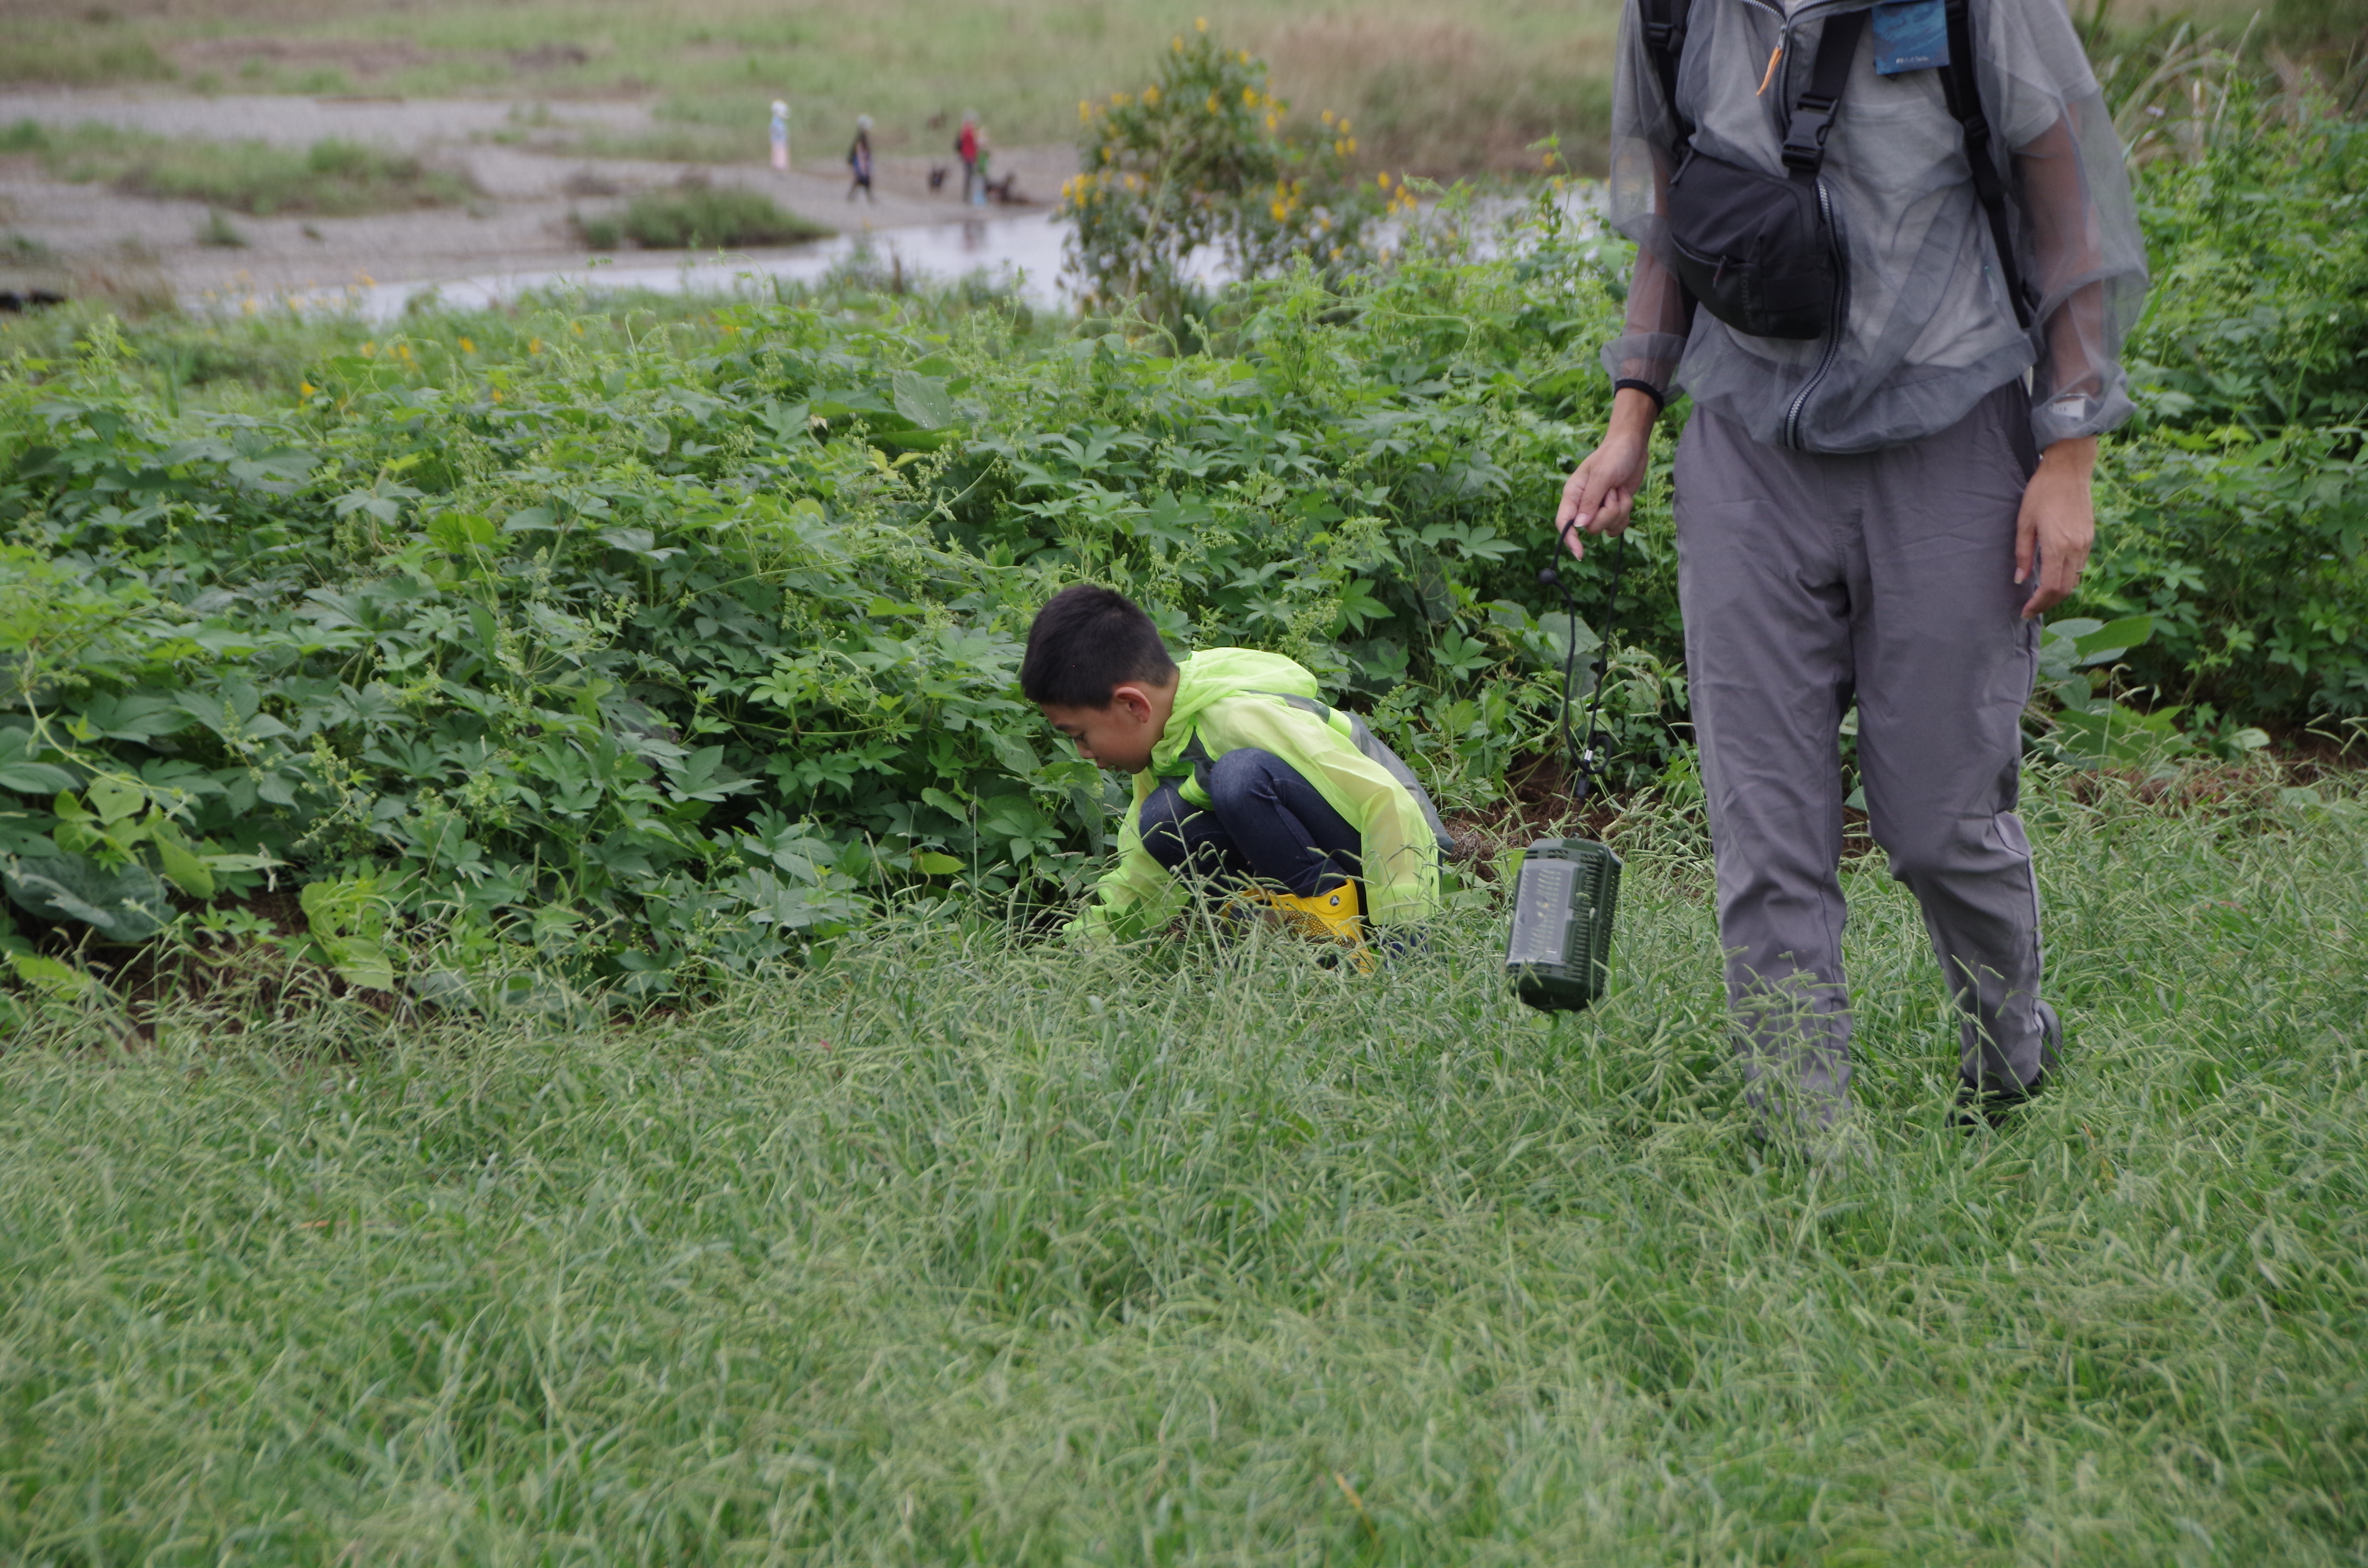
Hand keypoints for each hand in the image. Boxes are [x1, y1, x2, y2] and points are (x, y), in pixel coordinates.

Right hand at [1553, 387, 1658, 558]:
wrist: (1631, 446)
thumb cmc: (1613, 456)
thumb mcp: (1602, 476)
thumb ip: (1589, 501)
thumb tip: (1579, 525)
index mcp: (1573, 494)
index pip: (1564, 523)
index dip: (1570, 539)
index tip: (1580, 553)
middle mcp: (1583, 504)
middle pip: (1591, 528)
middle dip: (1607, 514)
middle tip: (1612, 493)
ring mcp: (1599, 508)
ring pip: (1607, 527)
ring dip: (1619, 511)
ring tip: (1619, 490)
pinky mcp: (1613, 509)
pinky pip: (1617, 526)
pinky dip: (1625, 514)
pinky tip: (1624, 497)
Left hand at [2015, 436, 2097, 617]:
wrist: (2069, 470)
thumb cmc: (2041, 492)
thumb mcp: (2024, 522)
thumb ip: (2022, 553)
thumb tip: (2020, 580)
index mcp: (2057, 546)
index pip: (2050, 587)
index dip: (2038, 603)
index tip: (2026, 611)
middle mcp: (2075, 548)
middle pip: (2065, 589)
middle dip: (2047, 603)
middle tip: (2031, 609)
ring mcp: (2085, 543)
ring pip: (2074, 580)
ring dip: (2058, 593)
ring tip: (2040, 598)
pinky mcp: (2089, 538)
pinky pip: (2080, 567)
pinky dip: (2067, 579)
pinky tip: (2053, 578)